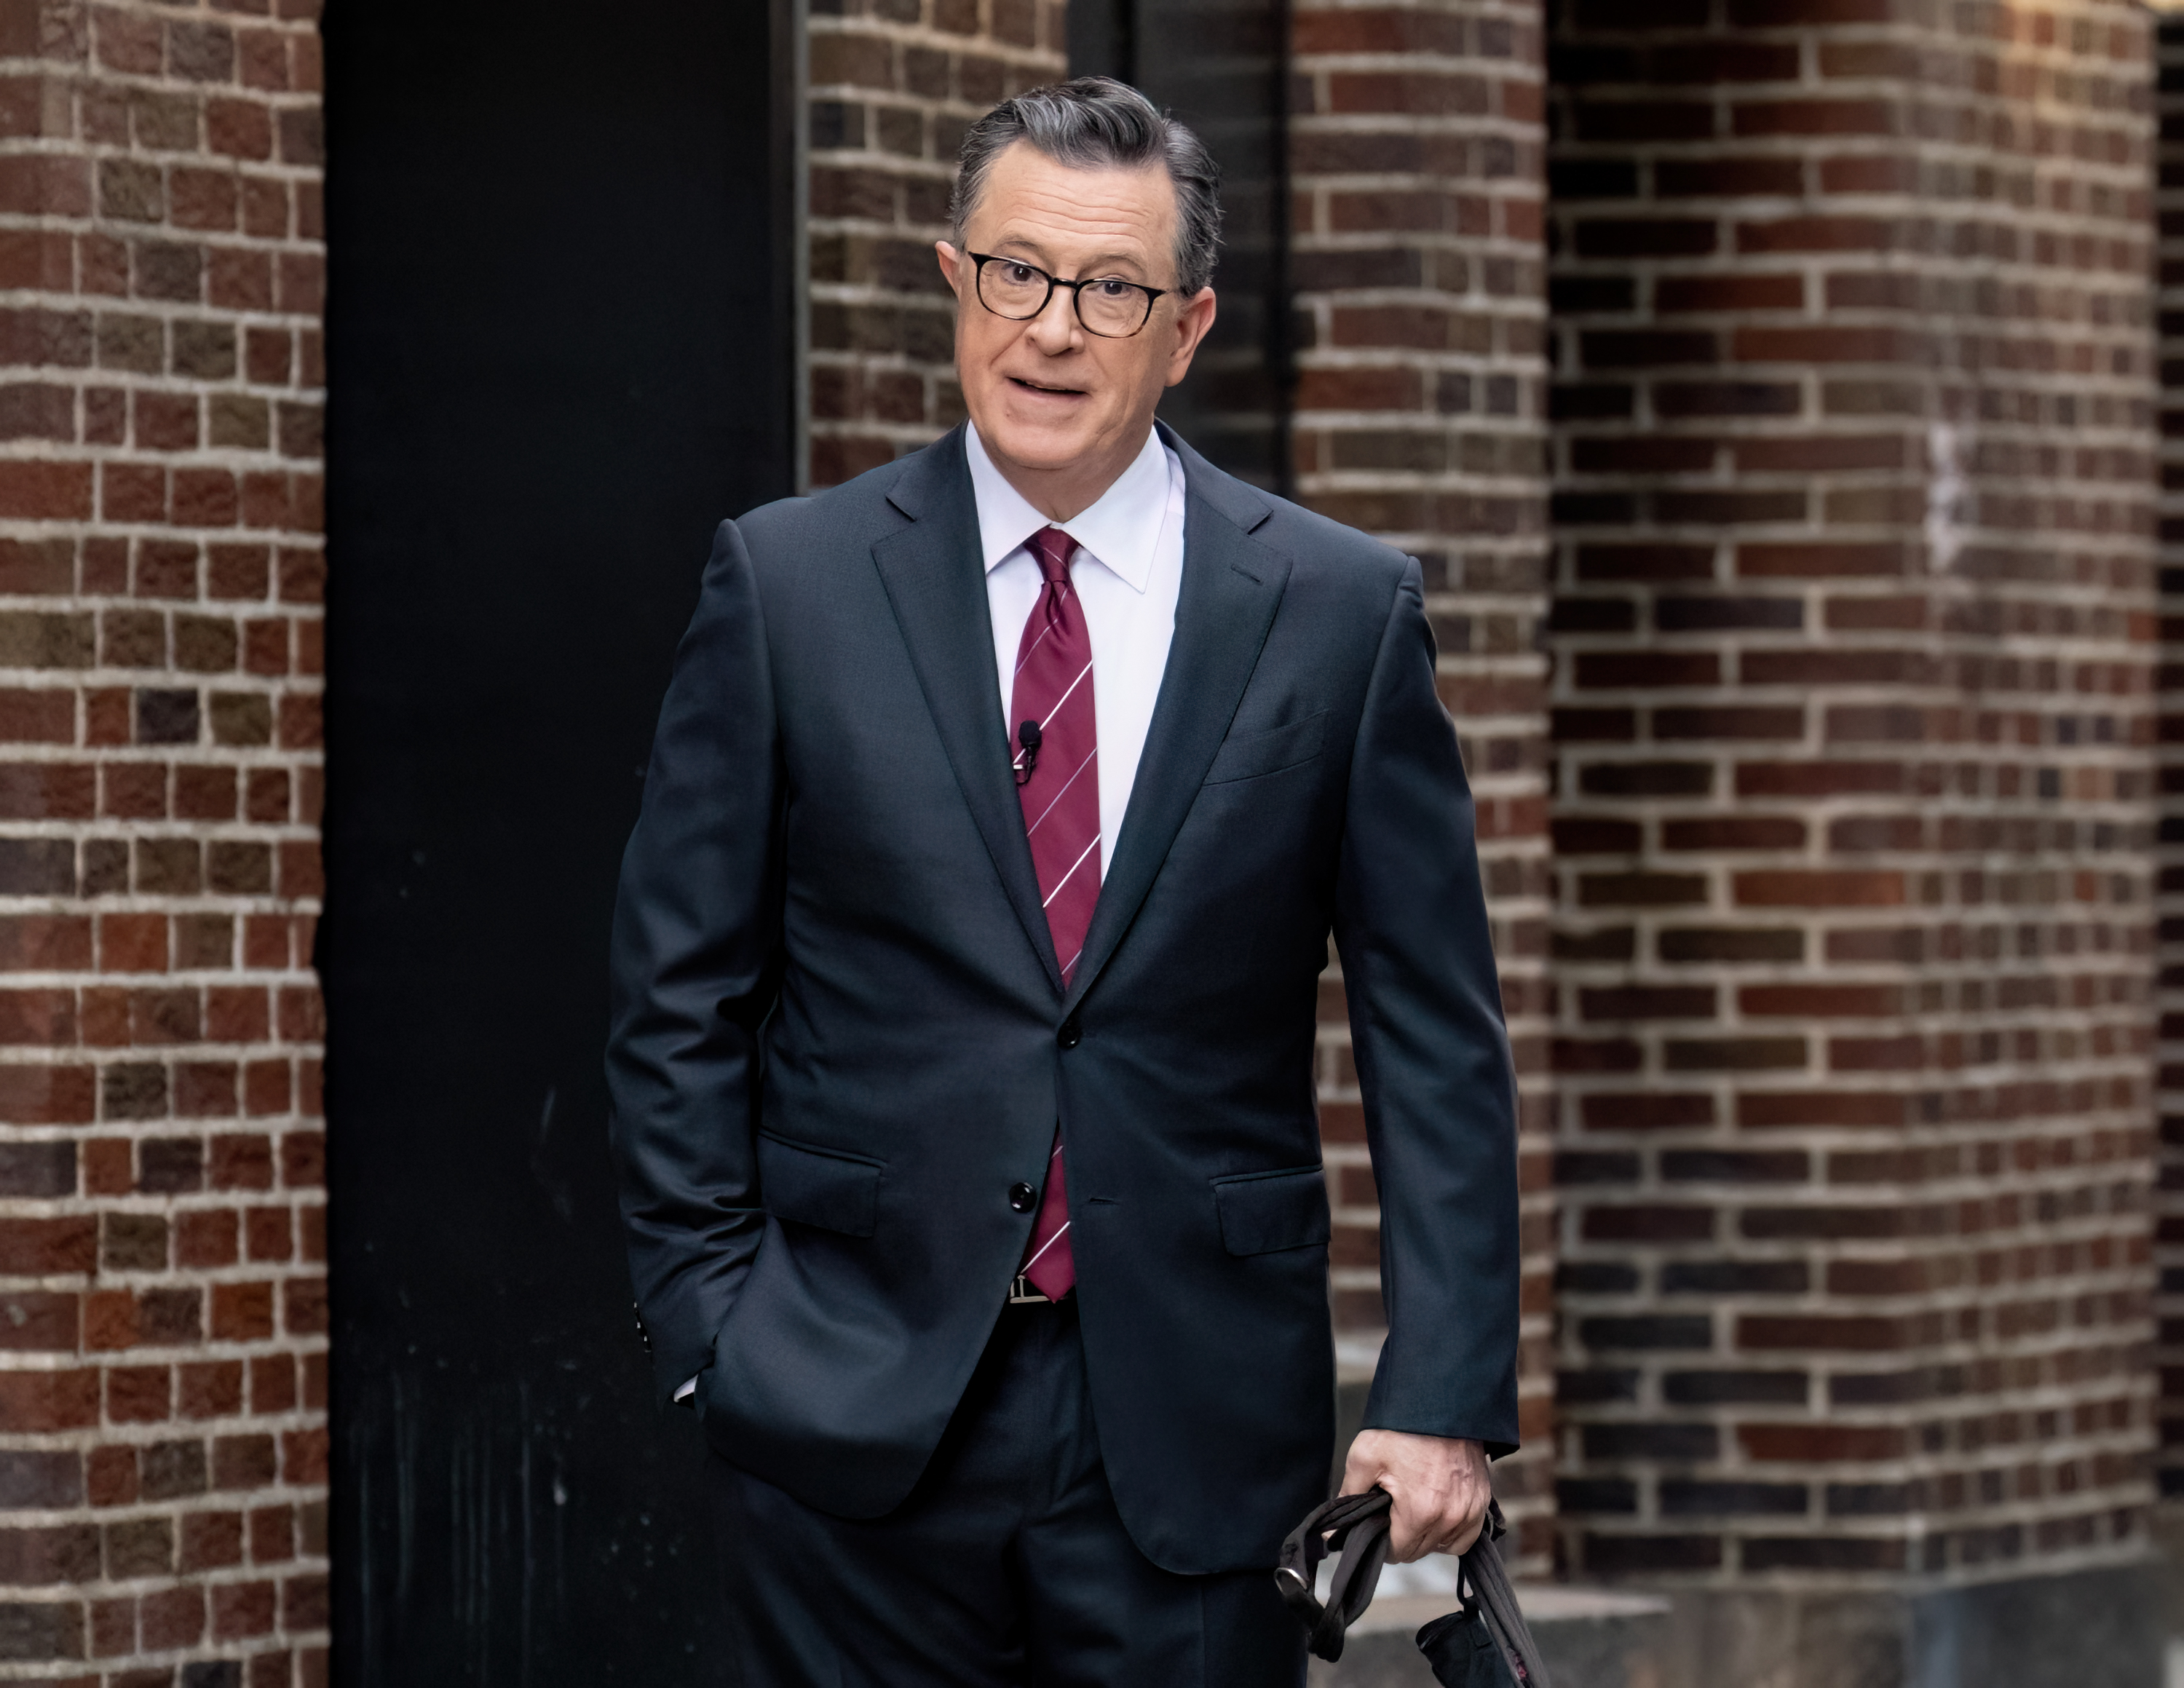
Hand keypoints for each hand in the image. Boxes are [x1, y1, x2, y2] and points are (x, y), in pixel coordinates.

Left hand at [1340, 1429, 1490, 1561]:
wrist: (1443, 1401)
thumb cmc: (1403, 1428)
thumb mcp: (1364, 1456)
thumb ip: (1349, 1497)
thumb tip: (1333, 1533)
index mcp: (1421, 1511)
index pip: (1398, 1552)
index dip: (1382, 1543)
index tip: (1376, 1526)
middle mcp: (1450, 1517)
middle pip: (1420, 1551)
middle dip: (1402, 1538)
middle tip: (1392, 1512)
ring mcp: (1470, 1510)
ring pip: (1445, 1546)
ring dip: (1428, 1538)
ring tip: (1414, 1512)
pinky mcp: (1482, 1501)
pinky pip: (1467, 1535)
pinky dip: (1452, 1532)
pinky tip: (1437, 1514)